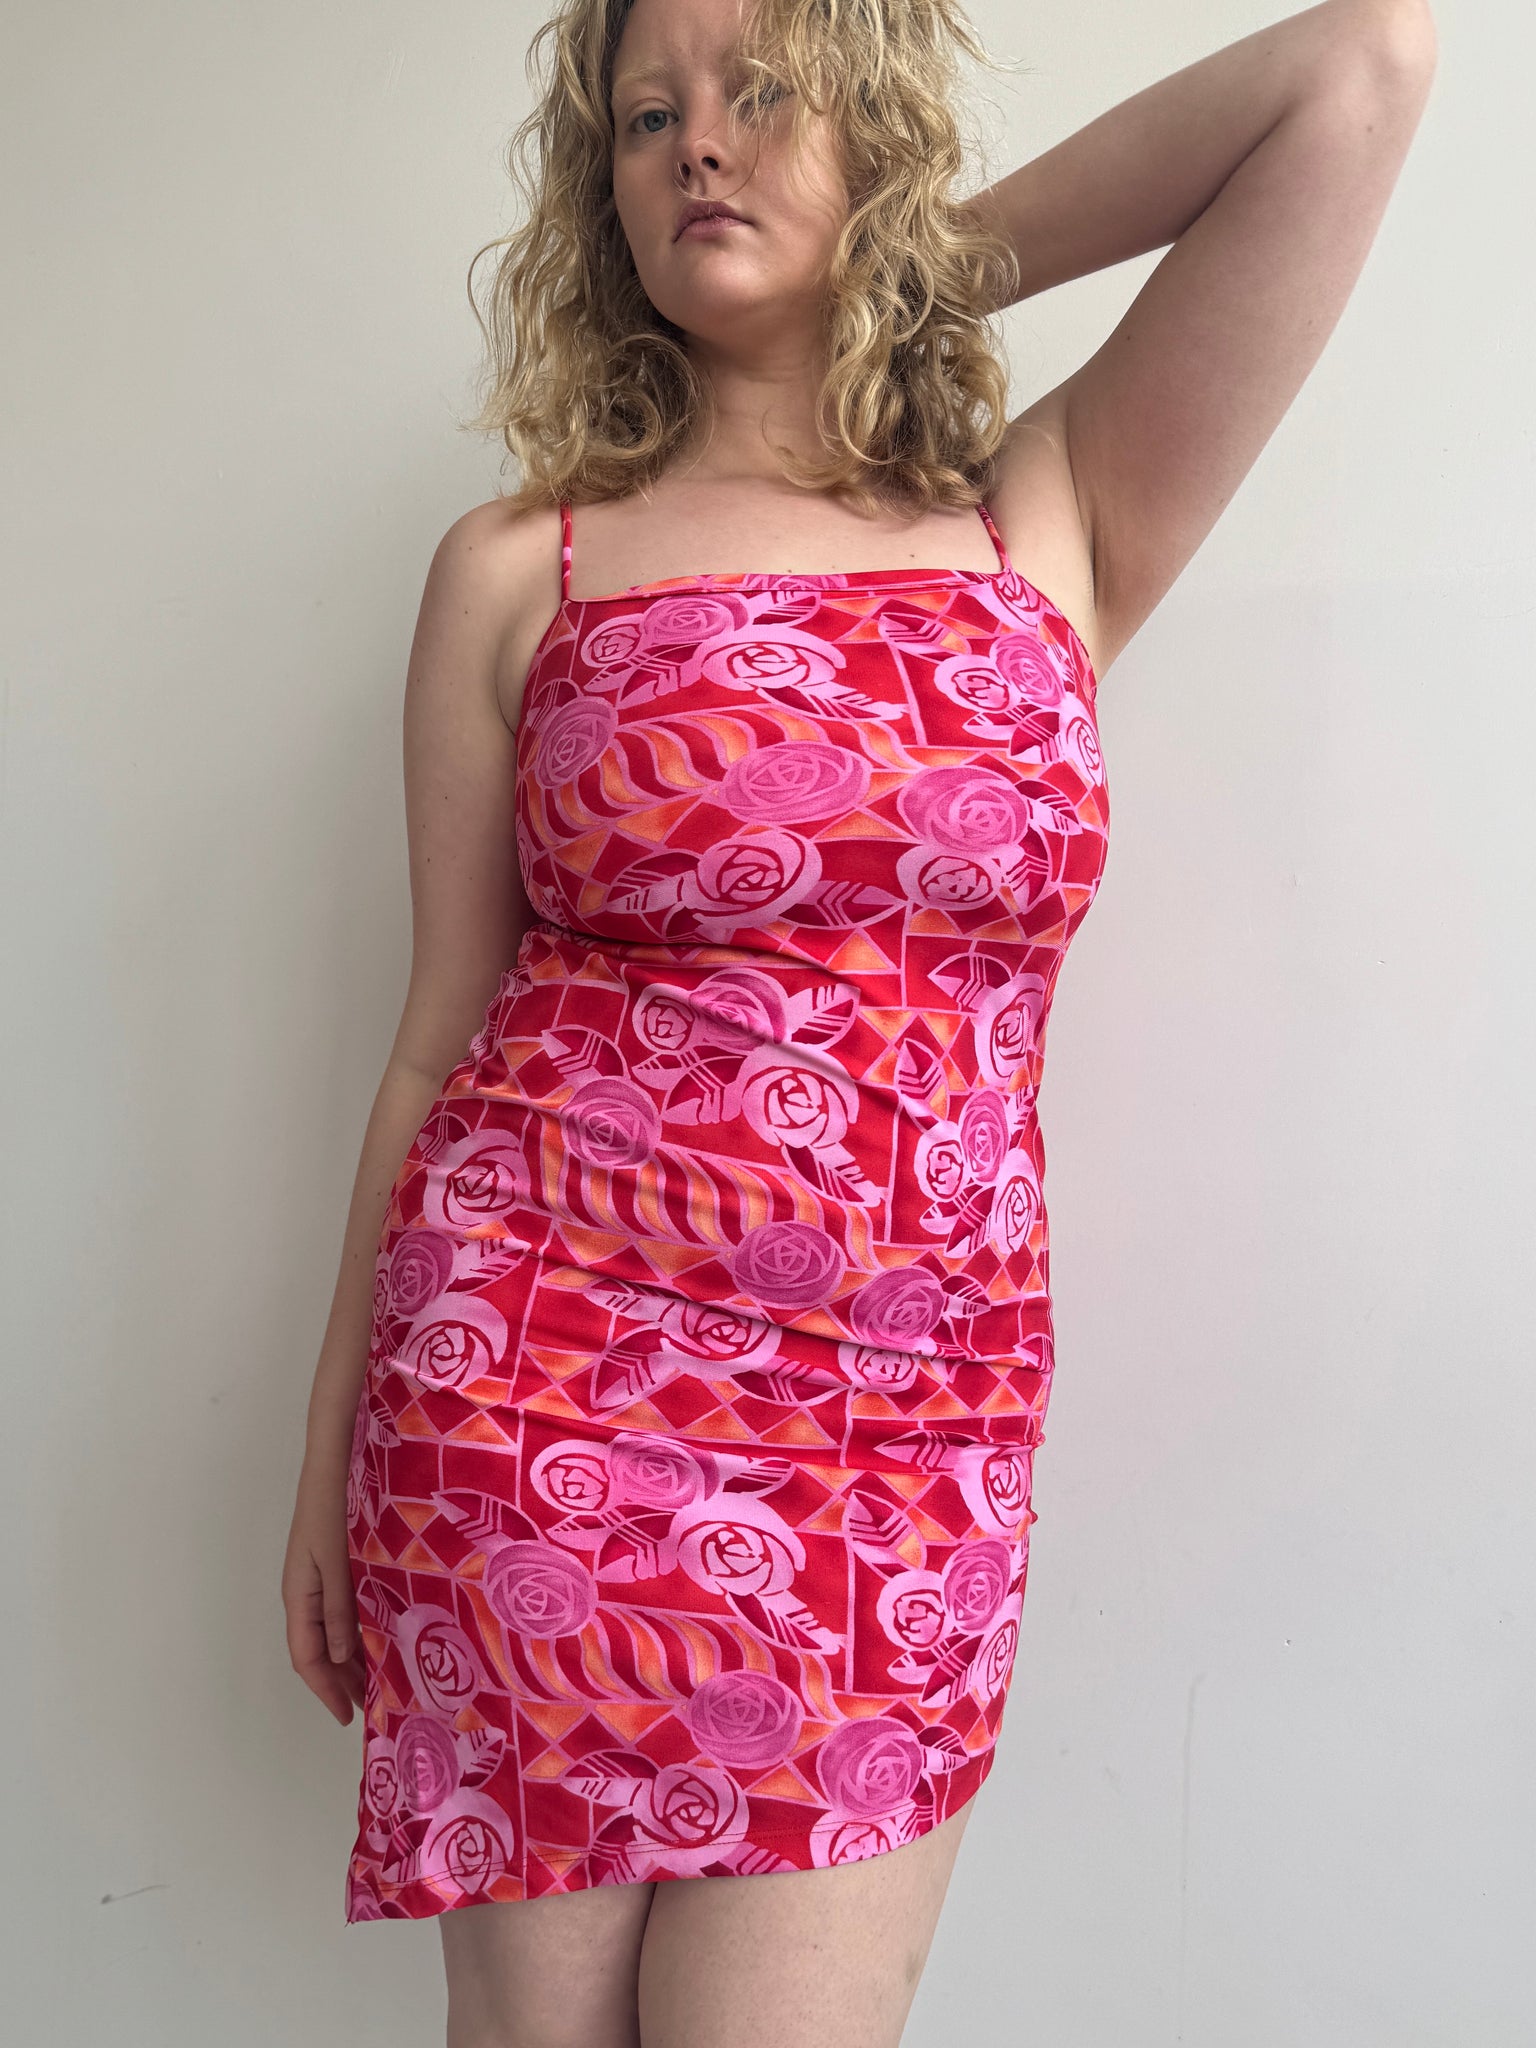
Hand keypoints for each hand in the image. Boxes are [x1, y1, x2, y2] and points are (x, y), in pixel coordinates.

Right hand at [283, 1452, 366, 1725]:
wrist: (337, 1454)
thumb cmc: (336, 1503)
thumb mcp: (338, 1561)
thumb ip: (337, 1609)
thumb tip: (335, 1658)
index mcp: (299, 1593)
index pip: (306, 1657)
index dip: (325, 1690)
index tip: (349, 1716)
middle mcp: (307, 1589)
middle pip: (317, 1648)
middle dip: (340, 1680)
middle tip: (371, 1704)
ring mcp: (322, 1574)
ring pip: (332, 1629)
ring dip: (351, 1656)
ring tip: (380, 1679)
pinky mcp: (339, 1560)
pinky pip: (344, 1607)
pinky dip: (359, 1628)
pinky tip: (383, 1633)